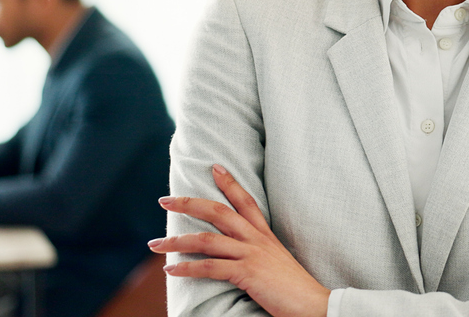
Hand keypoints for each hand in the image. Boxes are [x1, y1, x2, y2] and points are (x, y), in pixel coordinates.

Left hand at [151, 165, 328, 316]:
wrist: (313, 305)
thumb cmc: (295, 289)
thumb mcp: (277, 264)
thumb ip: (260, 255)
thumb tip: (241, 257)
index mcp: (266, 235)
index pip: (246, 201)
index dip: (230, 183)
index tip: (214, 167)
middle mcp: (257, 240)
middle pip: (218, 212)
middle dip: (189, 203)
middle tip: (165, 200)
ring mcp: (252, 255)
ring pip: (207, 240)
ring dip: (176, 241)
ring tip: (155, 245)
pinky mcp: (247, 274)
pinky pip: (210, 267)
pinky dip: (187, 268)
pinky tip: (171, 270)